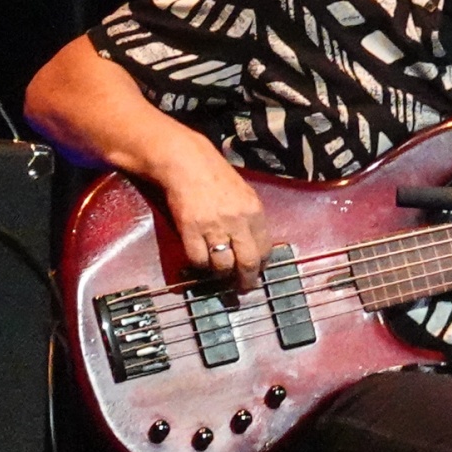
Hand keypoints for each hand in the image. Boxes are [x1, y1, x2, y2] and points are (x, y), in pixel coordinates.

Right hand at [153, 137, 270, 290]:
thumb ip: (250, 219)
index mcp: (254, 212)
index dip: (261, 265)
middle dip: (246, 280)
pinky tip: (202, 262)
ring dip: (222, 275)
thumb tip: (255, 246)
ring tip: (220, 275)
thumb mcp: (244, 194)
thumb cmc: (216, 176)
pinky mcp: (190, 229)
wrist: (186, 162)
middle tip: (243, 288)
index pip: (265, 249)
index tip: (257, 272)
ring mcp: (213, 226)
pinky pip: (199, 260)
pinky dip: (201, 266)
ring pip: (222, 266)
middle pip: (247, 262)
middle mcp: (237, 221)